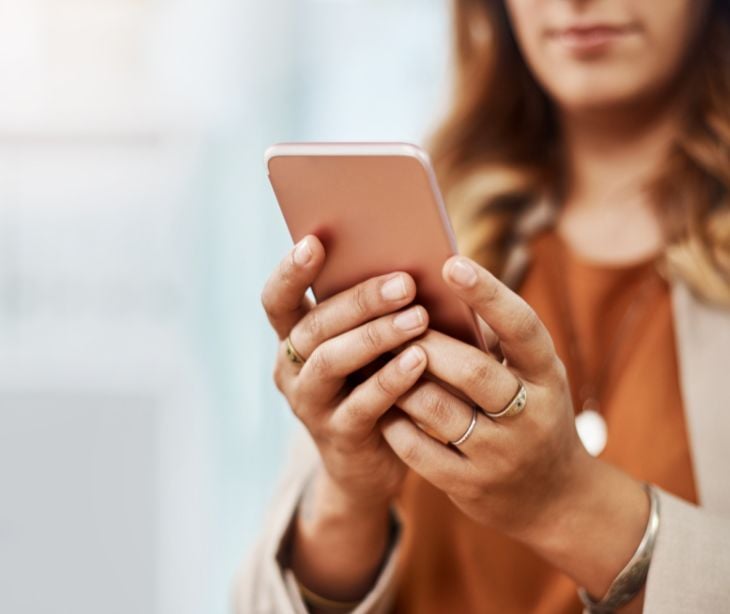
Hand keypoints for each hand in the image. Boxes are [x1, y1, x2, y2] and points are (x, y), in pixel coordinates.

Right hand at [261, 234, 428, 510]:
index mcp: (293, 339)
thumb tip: (407, 261)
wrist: (368, 462)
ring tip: (417, 318)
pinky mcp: (338, 436)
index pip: (276, 300)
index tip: (315, 242)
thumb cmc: (371, 383)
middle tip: (405, 283)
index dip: (290, 272)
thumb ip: (367, 314)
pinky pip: (362, 405)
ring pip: (331, 362)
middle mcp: (292, 369)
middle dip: (359, 301)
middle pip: (313, 327)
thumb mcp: (363, 347)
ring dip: (375, 336)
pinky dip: (390, 380)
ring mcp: (310, 405)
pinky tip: (419, 359)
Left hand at [380, 255, 649, 598]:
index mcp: (548, 376)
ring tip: (377, 358)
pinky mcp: (470, 485)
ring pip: (436, 409)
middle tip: (392, 320)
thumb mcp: (534, 375)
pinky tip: (381, 404)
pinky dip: (394, 422)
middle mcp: (530, 416)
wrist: (555, 498)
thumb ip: (498, 340)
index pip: (522, 328)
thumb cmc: (535, 414)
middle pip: (471, 370)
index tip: (452, 263)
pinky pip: (417, 449)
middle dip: (425, 343)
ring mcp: (500, 456)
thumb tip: (442, 288)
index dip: (488, 294)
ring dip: (400, 380)